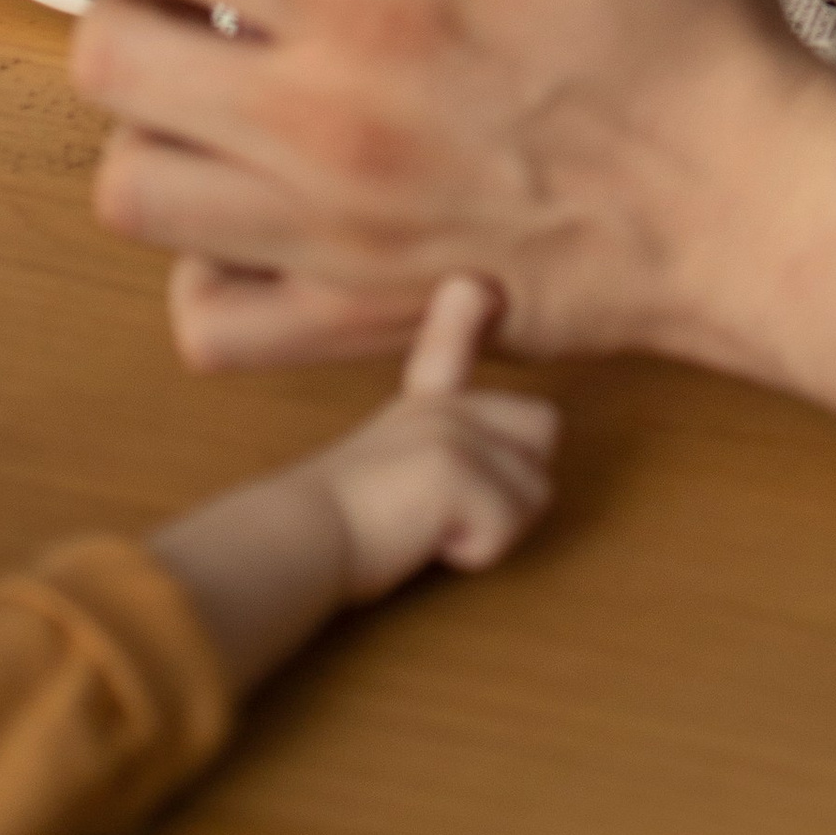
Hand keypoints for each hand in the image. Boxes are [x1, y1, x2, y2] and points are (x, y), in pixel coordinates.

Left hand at [71, 0, 835, 435]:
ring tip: (224, 97)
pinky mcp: (357, 321)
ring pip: (134, 194)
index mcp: (378, 4)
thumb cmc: (698, 42)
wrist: (751, 213)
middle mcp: (324, 126)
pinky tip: (262, 212)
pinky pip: (206, 320)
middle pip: (110, 66)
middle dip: (130, 7)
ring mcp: (330, 237)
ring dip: (156, 132)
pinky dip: (204, 268)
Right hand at [146, 275, 556, 696]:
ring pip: (534, 494)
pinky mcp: (455, 470)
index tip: (473, 280)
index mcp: (425, 407)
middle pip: (544, 431)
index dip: (467, 314)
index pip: (452, 347)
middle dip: (520, 482)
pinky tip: (426, 542)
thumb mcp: (382, 463)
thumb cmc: (329, 525)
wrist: (291, 543)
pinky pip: (505, 530)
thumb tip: (448, 393)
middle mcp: (447, 407)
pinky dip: (474, 554)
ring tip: (430, 528)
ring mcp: (455, 431)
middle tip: (456, 511)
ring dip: (493, 529)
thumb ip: (433, 446)